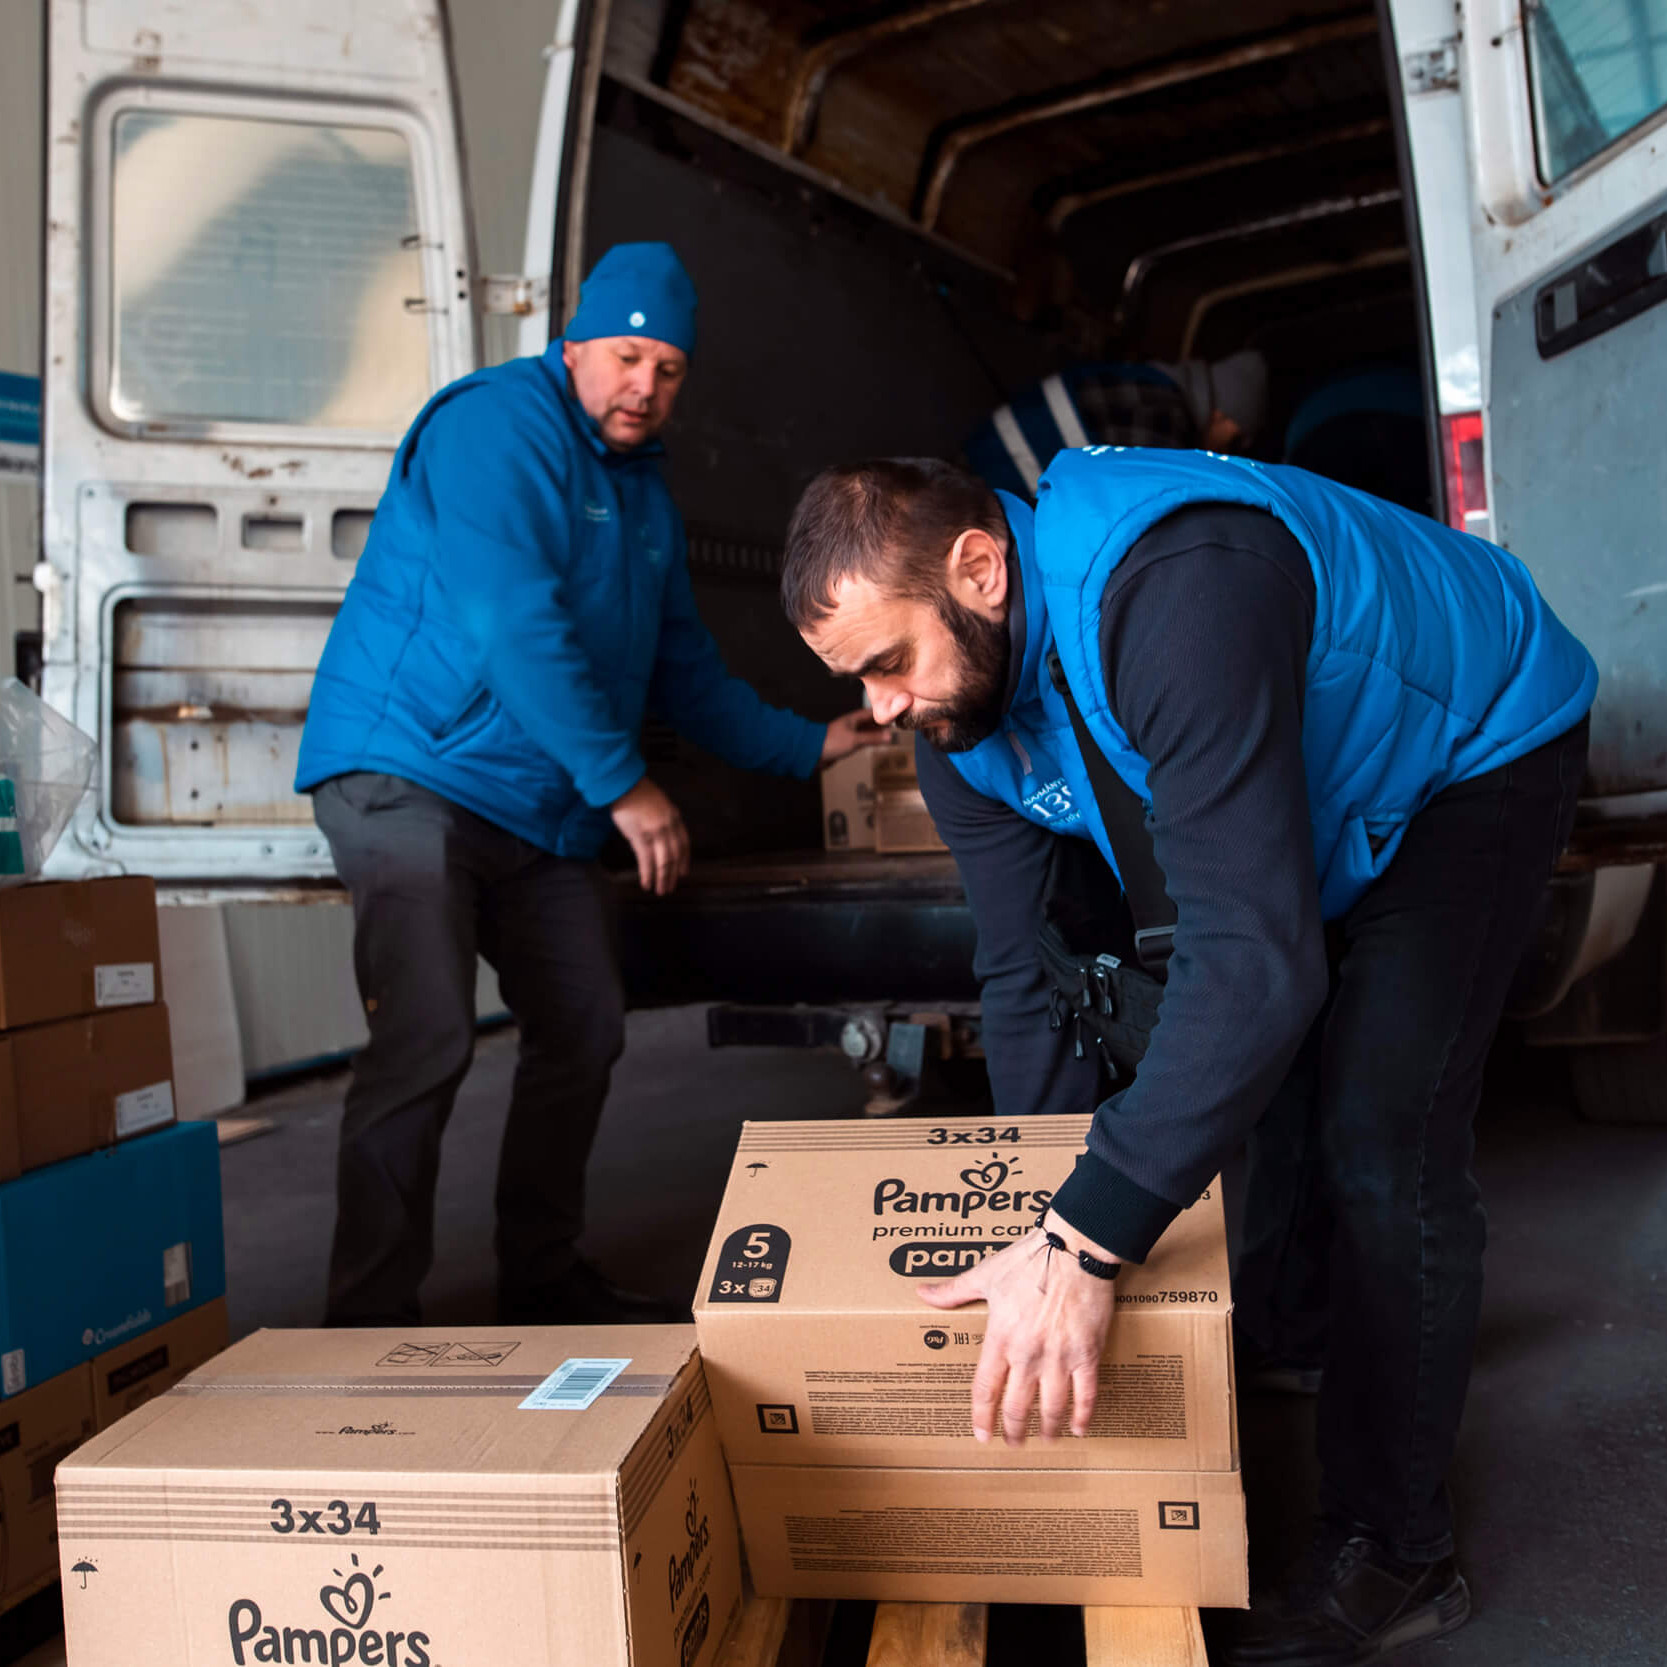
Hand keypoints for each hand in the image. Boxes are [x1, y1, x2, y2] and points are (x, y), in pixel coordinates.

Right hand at [610, 777, 690, 895]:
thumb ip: (663, 819)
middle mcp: (668, 826)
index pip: (684, 843)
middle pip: (675, 855)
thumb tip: (660, 836)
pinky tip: (646, 884)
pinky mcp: (640, 837)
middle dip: (673, 874)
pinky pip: (646, 860)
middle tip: (670, 888)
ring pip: (663, 861)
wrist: (623, 783)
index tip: (684, 872)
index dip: (684, 860)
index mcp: (674, 817)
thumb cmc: (637, 792)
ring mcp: (655, 832)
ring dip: (662, 878)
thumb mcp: (659, 803)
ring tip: (660, 891)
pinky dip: (647, 874)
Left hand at [820, 710, 892, 765]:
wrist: (813, 753)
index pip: (873, 713)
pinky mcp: (847, 743)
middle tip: (897, 726)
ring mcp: (849, 733)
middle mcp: (852, 724)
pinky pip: (862, 739)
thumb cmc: (831, 742)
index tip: (897, 714)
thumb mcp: (855, 740)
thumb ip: (872, 738)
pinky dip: (870, 740)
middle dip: (882, 723)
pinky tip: (876, 743)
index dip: (884, 713)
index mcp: (853, 718)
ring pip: (867, 731)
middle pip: (871, 722)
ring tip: (890, 735)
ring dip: (877, 732)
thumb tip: (890, 735)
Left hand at [918, 1209, 1118, 1444]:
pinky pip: (1086, 1394)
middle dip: (1014, 1430)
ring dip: (1047, 1428)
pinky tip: (1079, 1427)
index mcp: (1000, 1338)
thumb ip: (953, 1291)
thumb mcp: (985, 1275)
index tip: (981, 1434)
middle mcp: (1028, 1355)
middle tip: (1013, 1443)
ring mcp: (1059, 1357)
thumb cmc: (1027, 1260)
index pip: (985, 1389)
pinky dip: (1083, 1415)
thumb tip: (922, 1293)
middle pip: (1018, 1406)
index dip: (982, 1416)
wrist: (1073, 1249)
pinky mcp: (1087, 1354)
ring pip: (1051, 1407)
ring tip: (1045, 1440)